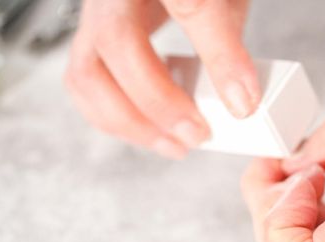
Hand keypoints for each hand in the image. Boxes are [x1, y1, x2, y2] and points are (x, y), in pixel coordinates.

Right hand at [65, 0, 259, 158]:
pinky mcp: (89, 40)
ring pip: (86, 72)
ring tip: (172, 144)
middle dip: (157, 102)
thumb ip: (228, 44)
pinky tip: (147, 130)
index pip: (189, 4)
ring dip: (129, 120)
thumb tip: (240, 101)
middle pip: (116, 42)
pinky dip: (111, 116)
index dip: (218, 56)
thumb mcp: (225, 0)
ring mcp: (95, 15)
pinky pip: (83, 83)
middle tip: (196, 134)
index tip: (241, 103)